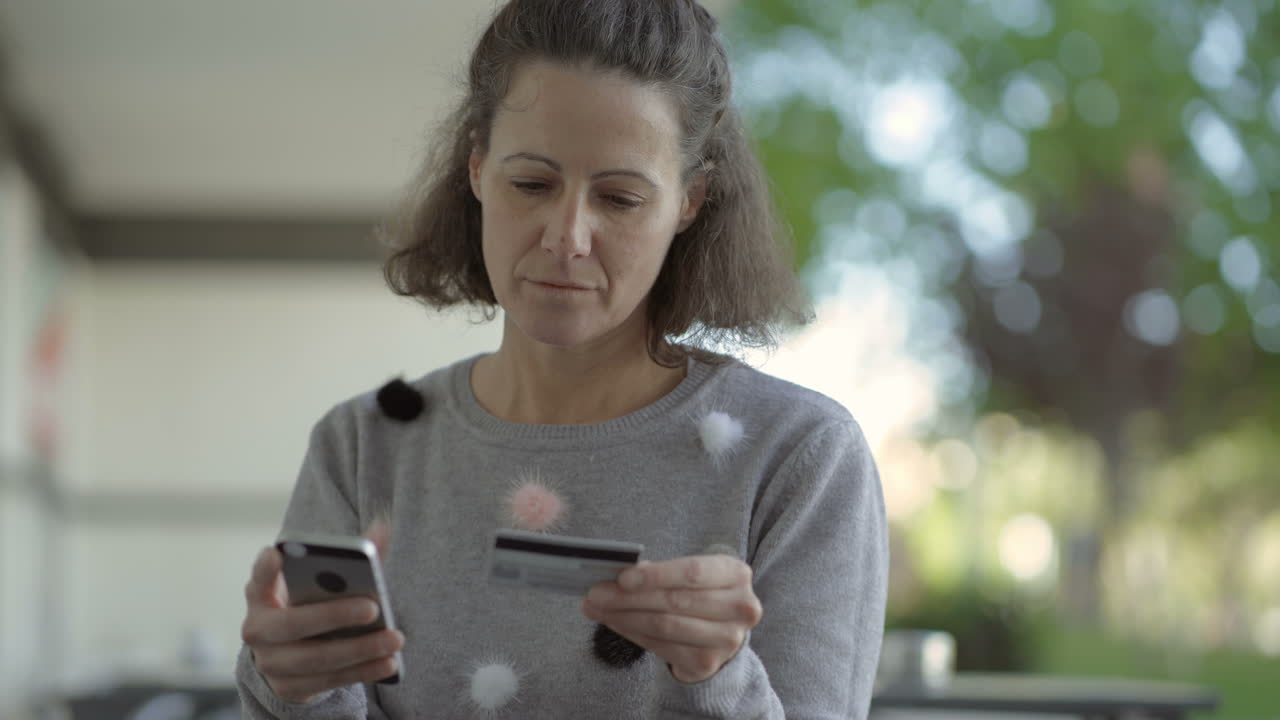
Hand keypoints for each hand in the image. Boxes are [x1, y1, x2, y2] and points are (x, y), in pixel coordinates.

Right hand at [240, 521, 401, 703]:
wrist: (289, 658)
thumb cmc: (309, 608)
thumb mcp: (319, 585)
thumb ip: (350, 558)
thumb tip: (382, 528)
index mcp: (262, 595)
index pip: (259, 579)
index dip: (265, 568)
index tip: (276, 553)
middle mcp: (259, 630)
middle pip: (293, 624)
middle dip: (334, 615)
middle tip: (373, 607)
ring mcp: (271, 663)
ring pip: (317, 657)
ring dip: (360, 649)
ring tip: (395, 639)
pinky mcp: (290, 688)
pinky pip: (330, 680)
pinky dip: (363, 671)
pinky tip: (389, 663)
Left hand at [582, 554, 762, 683]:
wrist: (722, 630)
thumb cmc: (700, 592)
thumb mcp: (690, 574)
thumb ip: (660, 573)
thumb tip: (618, 577)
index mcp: (736, 574)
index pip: (692, 572)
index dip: (655, 575)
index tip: (622, 578)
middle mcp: (739, 607)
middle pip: (675, 601)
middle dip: (629, 597)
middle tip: (596, 594)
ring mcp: (727, 639)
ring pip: (665, 626)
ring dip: (624, 617)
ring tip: (598, 608)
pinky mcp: (707, 662)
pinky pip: (661, 647)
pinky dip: (632, 633)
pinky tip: (616, 623)